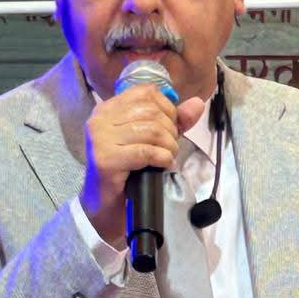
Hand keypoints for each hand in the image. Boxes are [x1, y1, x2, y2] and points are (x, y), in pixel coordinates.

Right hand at [80, 85, 205, 244]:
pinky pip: (146, 152)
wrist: (103, 205)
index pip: (146, 92)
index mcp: (108, 108)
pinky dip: (162, 158)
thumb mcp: (150, 139)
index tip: (170, 128)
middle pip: (151, 112)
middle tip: (170, 148)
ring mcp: (101, 139)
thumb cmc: (126, 171)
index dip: (167, 108)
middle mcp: (100, 119)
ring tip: (167, 157)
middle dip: (170, 130)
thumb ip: (173, 120)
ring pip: (151, 130)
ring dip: (168, 146)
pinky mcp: (106, 159)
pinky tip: (163, 165)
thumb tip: (197, 104)